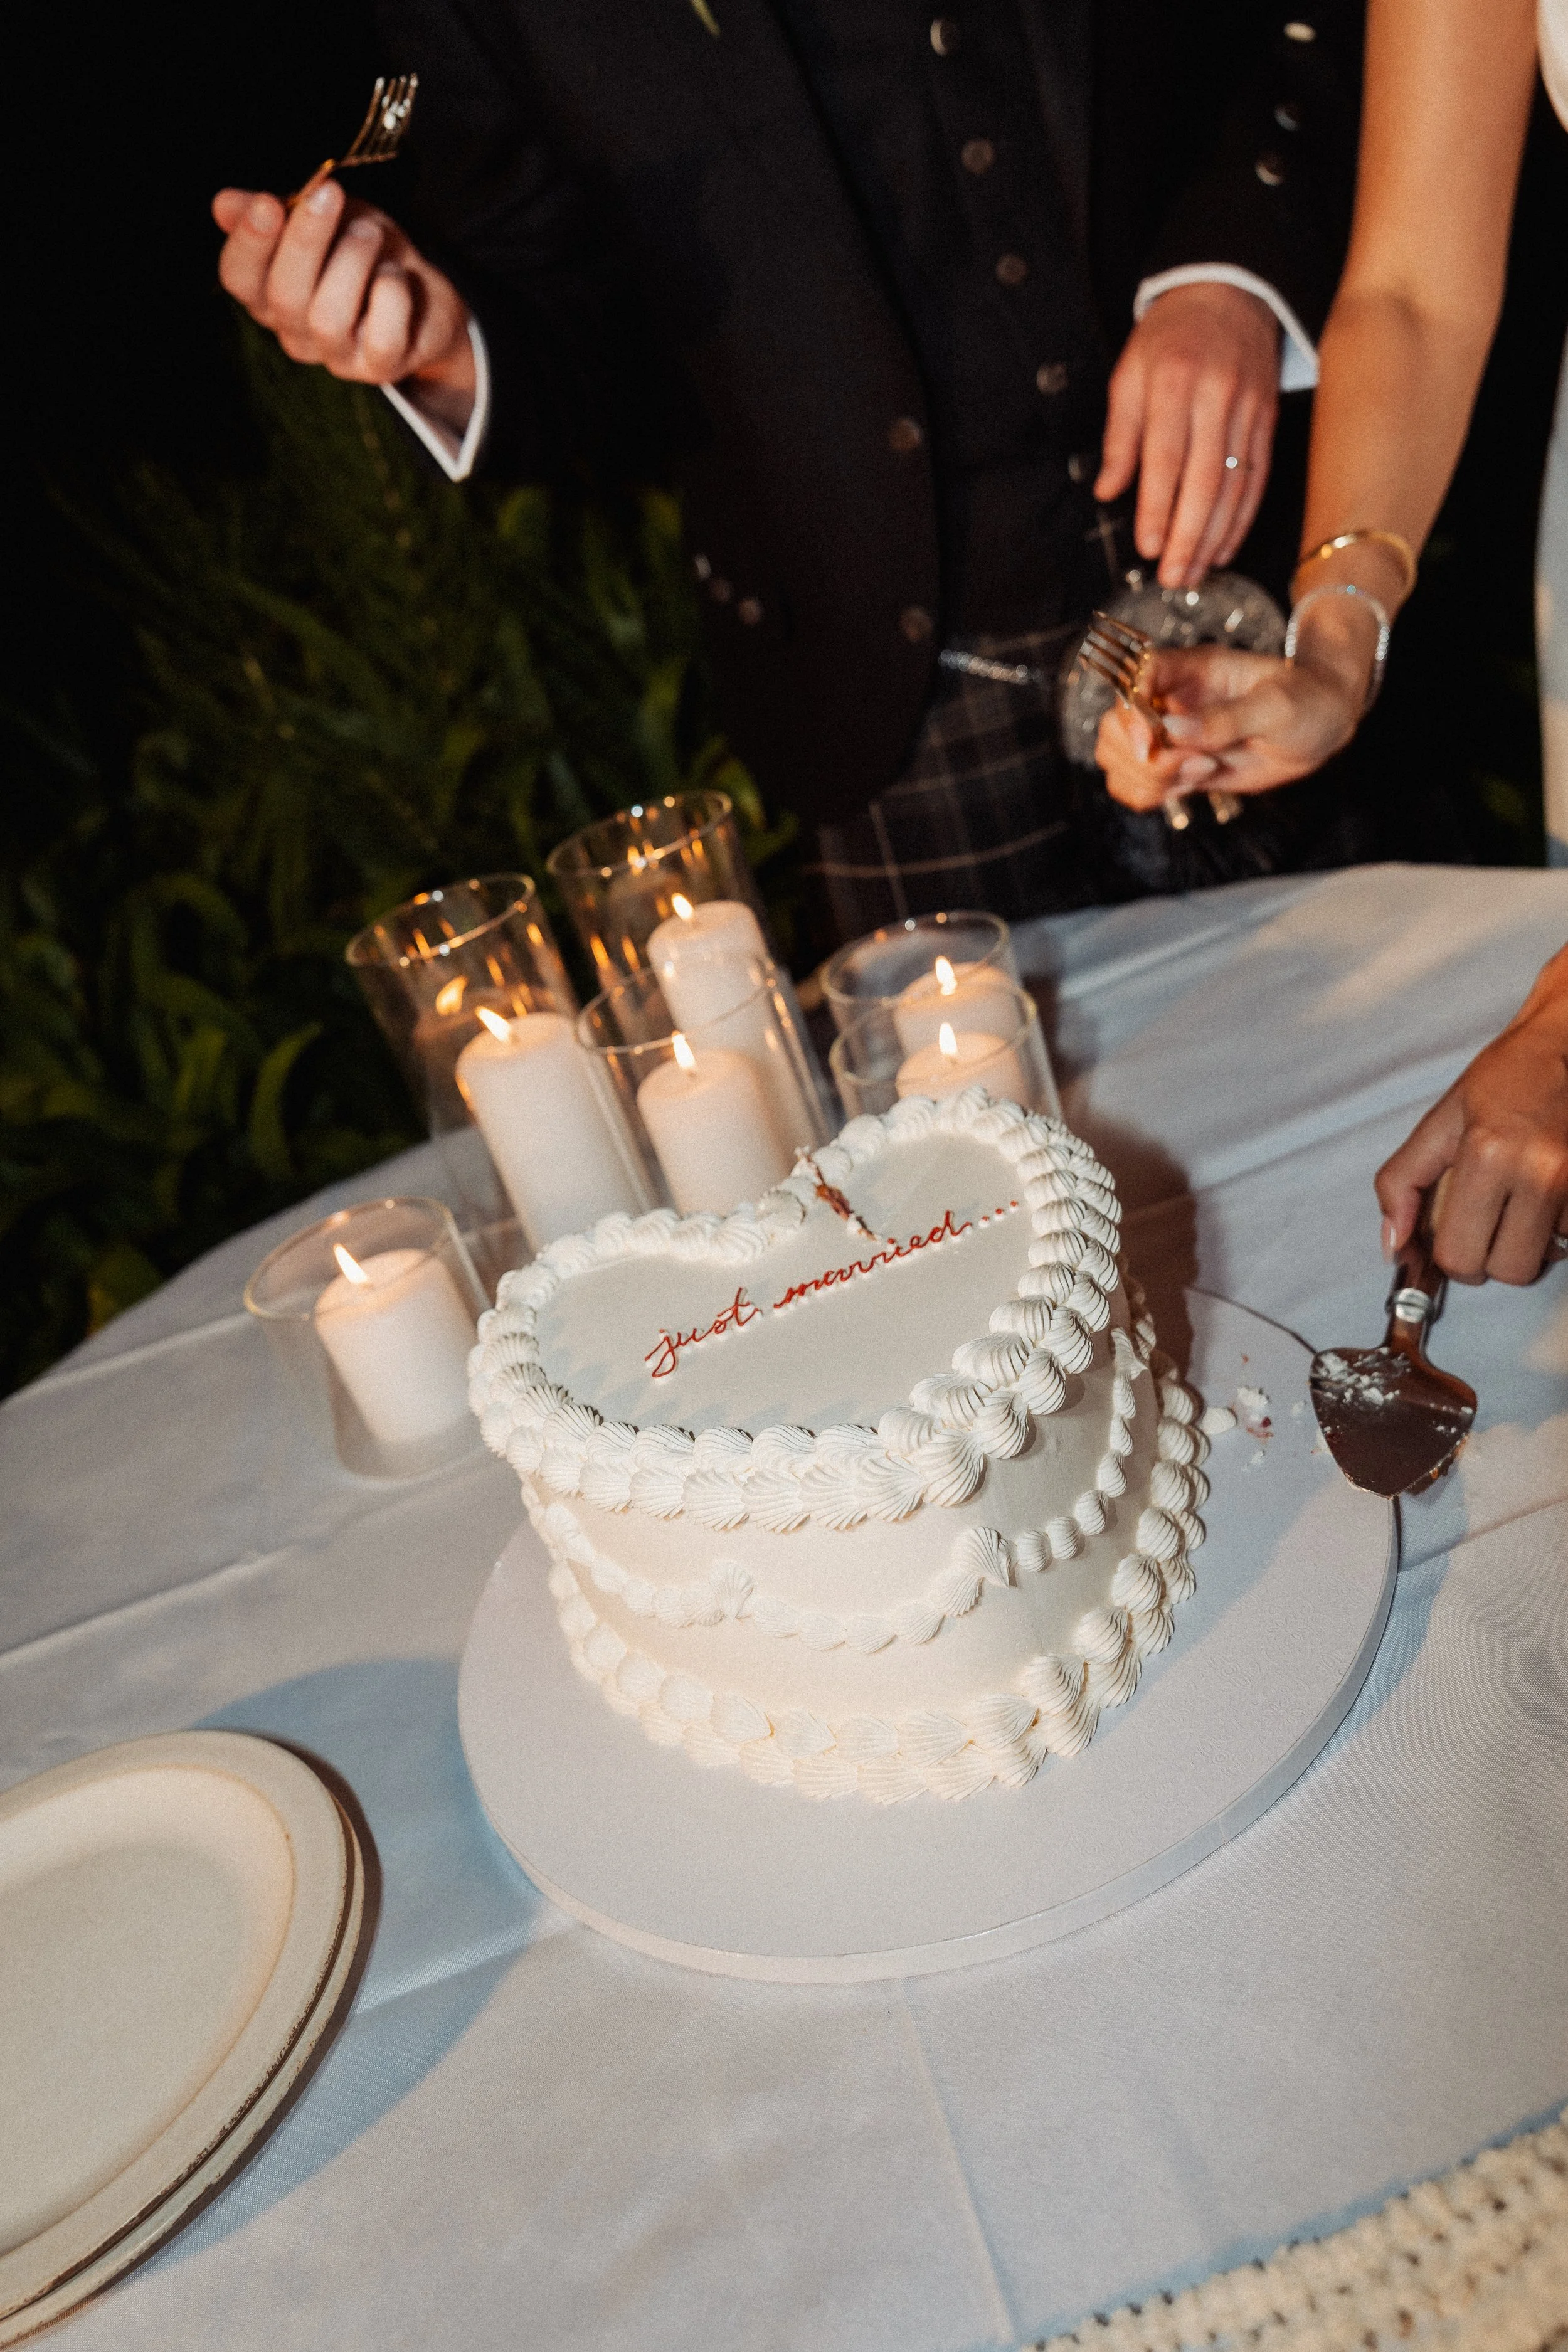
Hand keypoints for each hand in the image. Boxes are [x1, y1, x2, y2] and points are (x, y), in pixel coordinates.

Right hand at [212, 183, 475, 429]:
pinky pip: (381, 336)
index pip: (238, 278)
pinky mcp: (380, 367)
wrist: (424, 295)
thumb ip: (278, 209)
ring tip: (370, 233)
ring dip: (352, 261)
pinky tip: (396, 274)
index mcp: (268, 292)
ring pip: (328, 317)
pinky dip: (391, 295)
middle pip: (283, 296)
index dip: (248, 243)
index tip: (267, 202)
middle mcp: (295, 331)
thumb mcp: (321, 216)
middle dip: (305, 239)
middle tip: (331, 192)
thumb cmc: (363, 251)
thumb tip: (223, 204)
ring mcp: (336, 355)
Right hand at [1093, 642, 1362, 813]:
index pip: (1134, 679)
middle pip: (1113, 727)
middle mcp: (1171, 701)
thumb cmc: (1306, 700)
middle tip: (1191, 765)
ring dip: (1149, 779)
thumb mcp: (1275, 706)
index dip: (1130, 712)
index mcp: (1189, 670)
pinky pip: (1136, 786)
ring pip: (1118, 761)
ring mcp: (1170, 736)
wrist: (1322, 724)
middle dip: (1142, 758)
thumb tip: (1172, 730)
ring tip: (1202, 772)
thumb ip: (1224, 719)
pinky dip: (1151, 795)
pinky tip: (1192, 785)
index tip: (1151, 742)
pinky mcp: (1177, 767)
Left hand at [1094, 283, 1280, 588]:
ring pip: (1236, 484)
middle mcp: (1216, 397)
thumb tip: (1107, 490)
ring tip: (1194, 573)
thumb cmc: (1169, 337)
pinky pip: (1258, 477)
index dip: (1158, 507)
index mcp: (1174, 383)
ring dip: (1215, 536)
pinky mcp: (1268, 420)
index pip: (1166, 457)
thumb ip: (1119, 434)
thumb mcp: (1129, 373)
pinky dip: (1242, 517)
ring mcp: (1249, 410)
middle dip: (1189, 535)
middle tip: (1172, 576)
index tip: (1148, 547)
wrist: (1228, 292)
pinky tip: (1225, 547)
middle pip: (1205, 479)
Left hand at [1376, 945, 1567, 1283]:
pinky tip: (1549, 1195)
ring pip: (1546, 1259)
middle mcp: (1538, 1173)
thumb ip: (1403, 1182)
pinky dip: (1559, 1227)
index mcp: (1486, 1155)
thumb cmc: (1504, 1080)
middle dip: (1492, 1261)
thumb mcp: (1440, 1122)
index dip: (1452, 1261)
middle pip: (1509, 1272)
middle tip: (1487, 1230)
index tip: (1455, 1243)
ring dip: (1529, 1243)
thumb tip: (1393, 1245)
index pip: (1460, 1256)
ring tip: (1521, 1203)